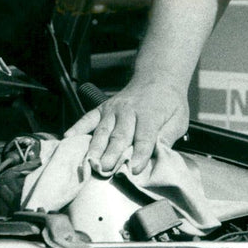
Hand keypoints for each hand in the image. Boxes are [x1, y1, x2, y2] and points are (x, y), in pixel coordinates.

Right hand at [63, 77, 188, 175]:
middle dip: (112, 153)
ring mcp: (113, 109)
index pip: (144, 136)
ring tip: (89, 162)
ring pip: (102, 130)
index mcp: (150, 114)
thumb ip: (168, 136)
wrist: (158, 78)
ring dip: (95, 147)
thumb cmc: (169, 103)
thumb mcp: (179, 119)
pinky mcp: (102, 108)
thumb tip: (159, 154)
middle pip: (120, 135)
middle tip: (105, 169)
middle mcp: (129, 111)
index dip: (140, 153)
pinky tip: (68, 138)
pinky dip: (77, 128)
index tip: (134, 169)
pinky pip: (88, 118)